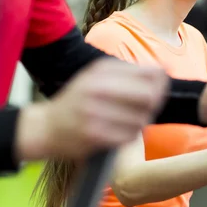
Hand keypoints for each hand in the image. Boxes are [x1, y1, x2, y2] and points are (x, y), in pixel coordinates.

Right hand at [16, 58, 167, 160]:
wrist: (44, 127)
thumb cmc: (78, 100)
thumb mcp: (97, 76)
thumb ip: (127, 73)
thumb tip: (162, 74)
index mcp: (102, 70)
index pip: (148, 73)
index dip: (161, 83)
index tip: (160, 88)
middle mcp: (97, 88)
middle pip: (148, 96)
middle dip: (154, 103)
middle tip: (149, 107)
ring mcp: (94, 112)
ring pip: (140, 119)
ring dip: (141, 122)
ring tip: (131, 121)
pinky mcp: (93, 134)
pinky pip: (128, 136)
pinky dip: (130, 136)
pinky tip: (122, 132)